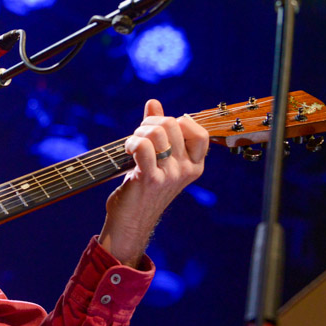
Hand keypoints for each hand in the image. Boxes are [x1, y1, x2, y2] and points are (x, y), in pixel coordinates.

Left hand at [99, 99, 208, 266]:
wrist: (130, 222)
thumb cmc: (142, 190)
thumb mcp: (157, 160)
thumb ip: (158, 131)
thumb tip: (154, 103)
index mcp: (194, 165)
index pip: (199, 132)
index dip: (177, 122)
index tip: (159, 131)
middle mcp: (187, 170)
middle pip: (174, 124)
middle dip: (150, 123)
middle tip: (138, 136)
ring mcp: (171, 175)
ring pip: (157, 133)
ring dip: (138, 132)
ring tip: (131, 144)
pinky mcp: (151, 179)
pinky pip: (143, 147)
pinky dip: (131, 143)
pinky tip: (127, 151)